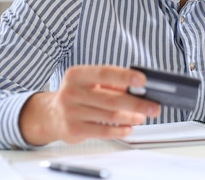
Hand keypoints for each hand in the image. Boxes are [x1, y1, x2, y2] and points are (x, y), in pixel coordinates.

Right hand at [19, 65, 160, 145]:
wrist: (50, 114)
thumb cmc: (77, 94)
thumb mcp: (89, 81)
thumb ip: (110, 82)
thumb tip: (137, 88)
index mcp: (77, 75)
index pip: (104, 73)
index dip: (125, 76)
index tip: (143, 80)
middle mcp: (72, 92)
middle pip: (111, 99)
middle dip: (137, 104)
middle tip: (153, 106)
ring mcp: (71, 112)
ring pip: (110, 116)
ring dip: (131, 117)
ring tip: (142, 116)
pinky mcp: (74, 130)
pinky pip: (103, 131)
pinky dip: (120, 130)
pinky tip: (128, 127)